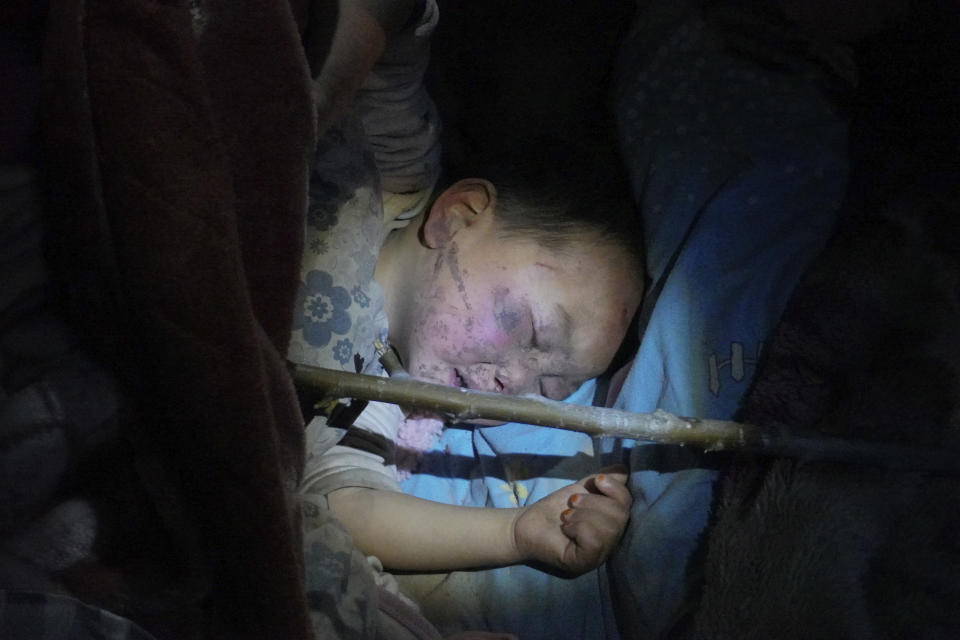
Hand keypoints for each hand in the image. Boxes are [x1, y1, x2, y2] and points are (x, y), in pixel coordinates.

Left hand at [511, 468, 630, 575]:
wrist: (526, 524)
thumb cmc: (556, 509)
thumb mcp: (583, 489)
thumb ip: (604, 480)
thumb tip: (624, 468)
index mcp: (613, 524)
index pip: (628, 505)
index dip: (616, 489)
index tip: (597, 480)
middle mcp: (611, 543)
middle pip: (621, 517)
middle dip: (595, 502)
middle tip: (573, 501)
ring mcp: (598, 556)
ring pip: (608, 529)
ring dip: (584, 514)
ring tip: (567, 515)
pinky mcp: (583, 562)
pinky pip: (594, 542)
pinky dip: (579, 528)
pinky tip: (567, 529)